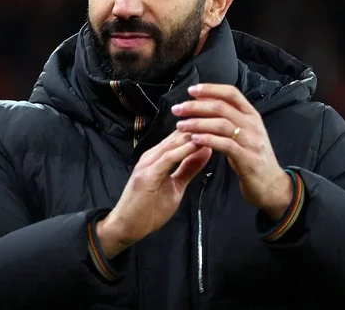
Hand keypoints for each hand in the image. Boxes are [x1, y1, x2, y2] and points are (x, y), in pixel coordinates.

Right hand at [97, 130, 211, 257]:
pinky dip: (183, 151)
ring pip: (173, 143)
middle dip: (197, 126)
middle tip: (218, 117)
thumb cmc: (149, 209)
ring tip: (210, 126)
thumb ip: (189, 168)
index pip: (180, 136)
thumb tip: (206, 150)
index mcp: (158, 156)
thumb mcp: (176, 186)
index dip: (198, 127)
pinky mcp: (147, 175)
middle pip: (177, 135)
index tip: (217, 121)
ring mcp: (147, 164)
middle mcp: (151, 156)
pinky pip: (168, 158)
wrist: (126, 227)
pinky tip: (196, 145)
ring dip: (192, 135)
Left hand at [172, 84, 292, 220]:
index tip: (191, 90)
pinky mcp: (248, 159)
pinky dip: (208, 140)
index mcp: (251, 115)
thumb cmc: (253, 158)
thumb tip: (205, 104)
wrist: (272, 185)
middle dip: (196, 106)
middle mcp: (253, 124)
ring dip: (198, 123)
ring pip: (222, 124)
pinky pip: (225, 145)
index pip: (231, 93)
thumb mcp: (244, 134)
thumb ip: (229, 119)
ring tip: (181, 126)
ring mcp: (252, 141)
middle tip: (178, 109)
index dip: (210, 89)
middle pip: (222, 107)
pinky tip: (194, 140)